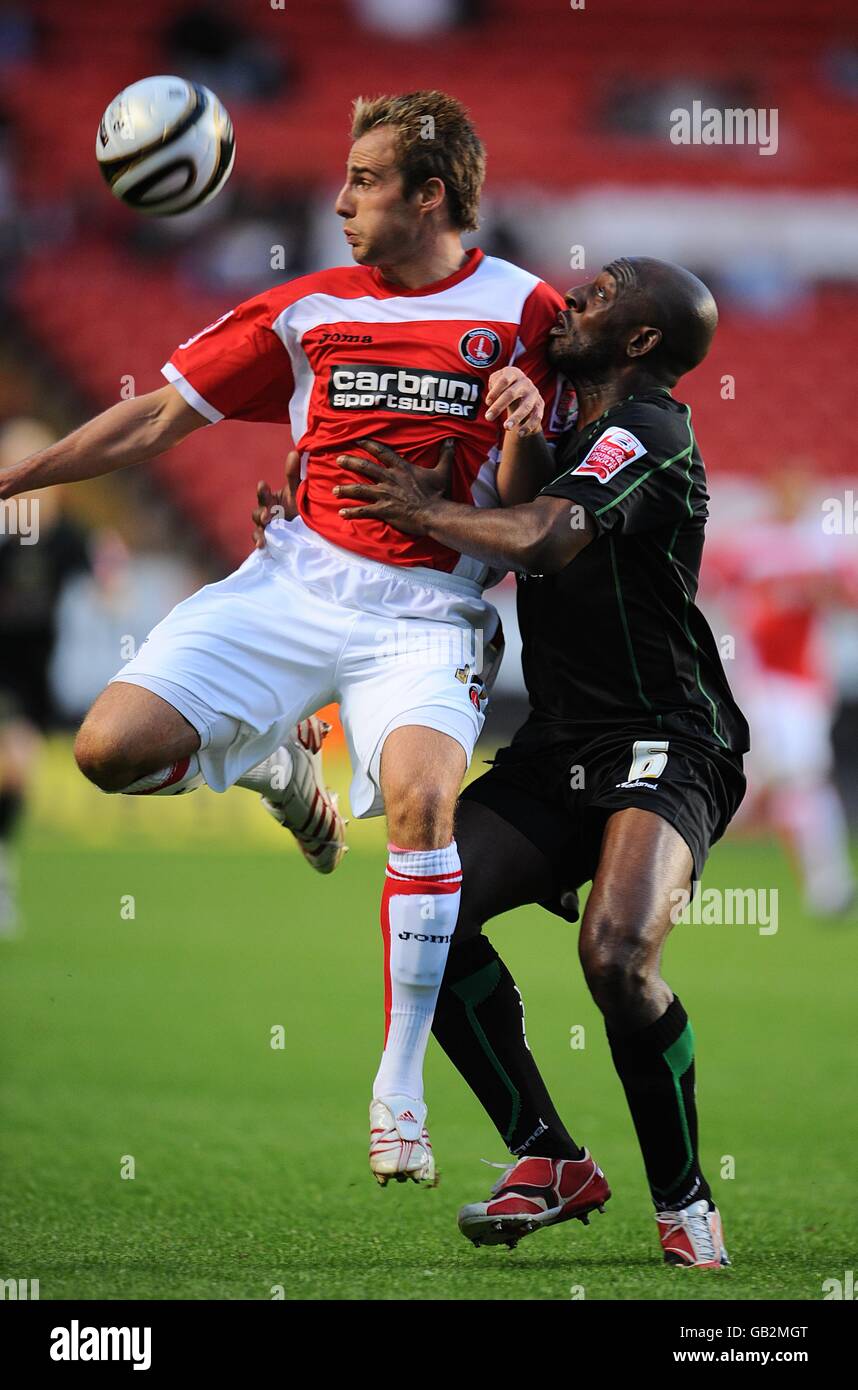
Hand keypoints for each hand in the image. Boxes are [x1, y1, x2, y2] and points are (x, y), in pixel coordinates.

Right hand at [252, 449, 300, 547]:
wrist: (309, 526)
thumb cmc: (299, 504)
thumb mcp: (297, 490)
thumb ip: (294, 474)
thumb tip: (294, 452)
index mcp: (272, 500)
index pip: (263, 495)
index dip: (262, 491)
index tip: (262, 485)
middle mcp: (267, 514)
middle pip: (258, 513)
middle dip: (262, 513)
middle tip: (268, 515)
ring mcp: (269, 528)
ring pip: (258, 528)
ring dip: (260, 530)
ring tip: (265, 532)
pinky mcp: (272, 541)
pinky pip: (261, 541)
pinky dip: (259, 542)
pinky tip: (261, 545)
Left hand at [333, 437, 453, 533]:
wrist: (434, 513)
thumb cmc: (438, 493)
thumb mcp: (443, 471)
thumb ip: (446, 454)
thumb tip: (452, 440)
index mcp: (401, 468)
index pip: (381, 452)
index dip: (368, 444)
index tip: (357, 439)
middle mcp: (389, 478)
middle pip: (365, 467)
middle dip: (350, 462)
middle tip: (338, 459)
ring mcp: (385, 494)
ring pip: (360, 489)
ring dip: (345, 489)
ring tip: (334, 490)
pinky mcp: (384, 510)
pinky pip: (364, 511)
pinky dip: (352, 512)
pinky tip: (341, 513)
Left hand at [484, 366, 543, 435]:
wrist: (522, 390)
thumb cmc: (504, 385)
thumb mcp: (497, 380)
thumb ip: (492, 384)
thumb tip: (491, 400)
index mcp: (513, 373)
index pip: (504, 381)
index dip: (495, 391)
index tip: (487, 402)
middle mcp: (525, 382)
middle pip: (511, 394)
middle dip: (499, 406)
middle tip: (488, 418)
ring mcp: (533, 394)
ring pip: (525, 407)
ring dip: (516, 418)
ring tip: (506, 428)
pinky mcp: (540, 405)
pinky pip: (536, 417)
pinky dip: (529, 426)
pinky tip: (519, 434)